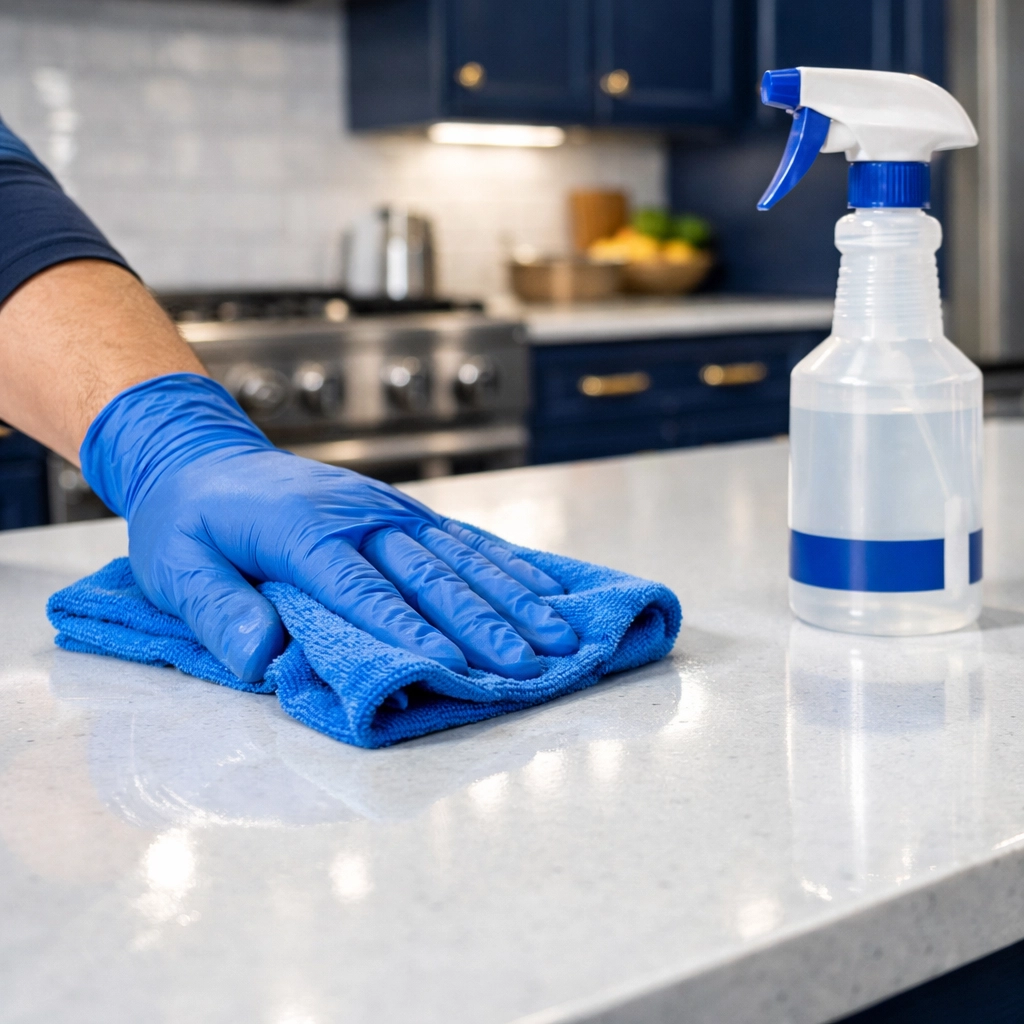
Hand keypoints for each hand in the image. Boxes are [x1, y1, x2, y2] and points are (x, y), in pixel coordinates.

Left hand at [80, 374, 577, 682]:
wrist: (202, 456)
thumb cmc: (188, 520)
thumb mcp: (173, 566)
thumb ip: (219, 609)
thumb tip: (261, 655)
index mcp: (300, 530)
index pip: (362, 589)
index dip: (408, 631)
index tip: (452, 669)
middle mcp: (356, 514)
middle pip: (429, 575)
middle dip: (484, 624)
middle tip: (531, 663)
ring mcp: (386, 509)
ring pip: (459, 558)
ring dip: (511, 599)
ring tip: (558, 635)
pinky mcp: (401, 511)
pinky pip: (461, 539)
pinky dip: (505, 567)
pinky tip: (542, 589)